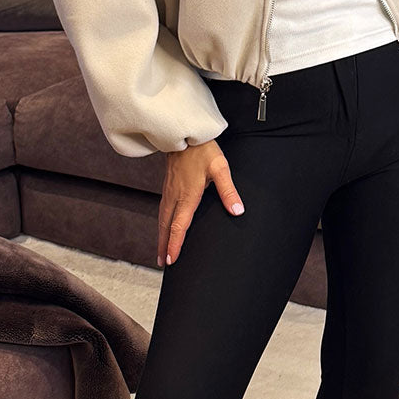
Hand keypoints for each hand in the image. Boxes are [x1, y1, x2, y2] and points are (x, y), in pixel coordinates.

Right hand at [157, 140, 243, 265]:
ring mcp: (169, 192)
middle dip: (164, 246)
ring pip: (162, 219)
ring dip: (161, 237)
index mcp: (187, 196)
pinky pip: (162, 211)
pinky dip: (161, 224)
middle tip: (163, 264)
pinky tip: (164, 228)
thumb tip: (237, 210)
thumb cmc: (203, 150)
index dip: (175, 244)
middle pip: (166, 227)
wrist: (184, 134)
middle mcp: (175, 196)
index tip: (171, 260)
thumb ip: (228, 190)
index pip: (179, 226)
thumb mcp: (220, 168)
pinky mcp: (168, 187)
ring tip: (161, 252)